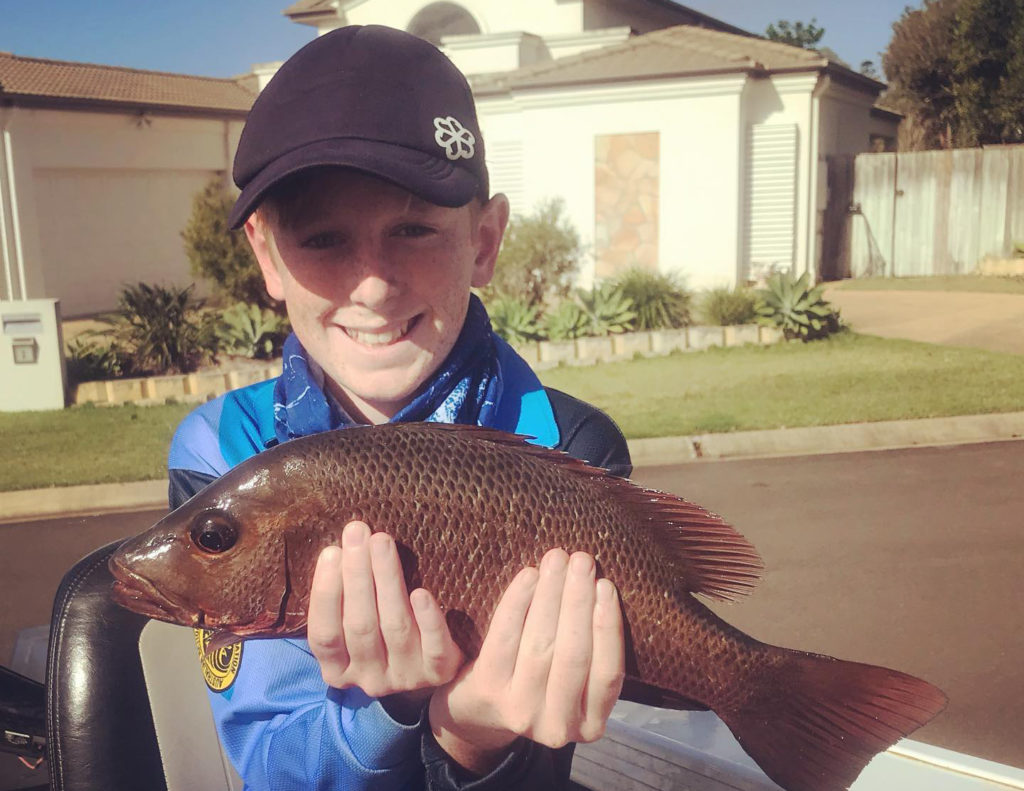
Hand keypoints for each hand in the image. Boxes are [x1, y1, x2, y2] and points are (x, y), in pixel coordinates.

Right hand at [307, 521, 463, 716]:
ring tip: (381, 541)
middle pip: (360, 625)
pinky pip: (434, 648)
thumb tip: (341, 545)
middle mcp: (369, 679)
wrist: (433, 665)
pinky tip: (420, 592)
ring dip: (387, 579)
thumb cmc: (382, 630)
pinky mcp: (438, 672)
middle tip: (357, 532)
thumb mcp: (356, 622)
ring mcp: (404, 678)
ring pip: (395, 626)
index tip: (331, 551)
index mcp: (338, 670)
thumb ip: (344, 596)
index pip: (325, 634)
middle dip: (357, 574)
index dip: (326, 593)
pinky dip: (427, 619)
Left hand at [427, 548, 624, 773]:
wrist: (480, 709)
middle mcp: (558, 727)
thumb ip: (594, 649)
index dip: (608, 628)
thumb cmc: (539, 680)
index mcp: (591, 724)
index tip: (606, 585)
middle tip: (582, 559)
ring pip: (540, 646)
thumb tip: (602, 586)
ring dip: (551, 596)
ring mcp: (521, 712)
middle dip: (578, 602)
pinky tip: (528, 576)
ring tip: (558, 560)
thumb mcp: (574, 683)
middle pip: (572, 655)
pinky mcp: (489, 691)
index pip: (608, 674)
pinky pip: (505, 640)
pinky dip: (517, 603)